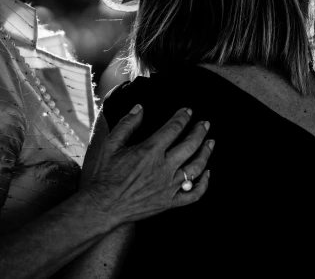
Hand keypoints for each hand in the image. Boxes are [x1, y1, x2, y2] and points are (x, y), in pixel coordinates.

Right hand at [81, 106, 212, 224]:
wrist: (103, 206)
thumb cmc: (105, 175)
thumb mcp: (111, 145)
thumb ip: (127, 124)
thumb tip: (140, 107)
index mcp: (150, 151)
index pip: (174, 128)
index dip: (183, 117)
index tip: (188, 111)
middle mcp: (163, 168)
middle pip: (190, 145)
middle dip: (200, 132)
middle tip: (205, 124)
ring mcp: (168, 187)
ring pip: (196, 168)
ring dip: (206, 153)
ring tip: (211, 143)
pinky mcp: (169, 203)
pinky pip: (193, 194)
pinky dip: (204, 184)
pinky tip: (208, 174)